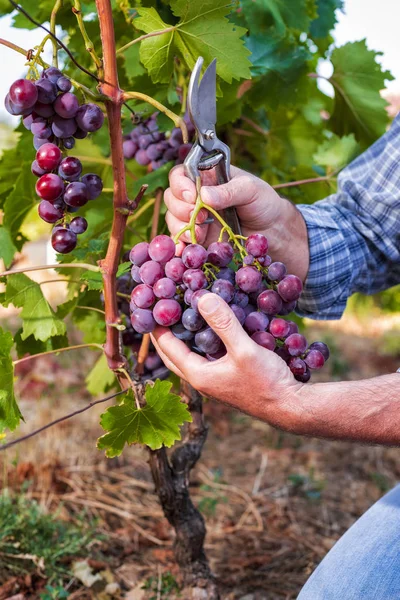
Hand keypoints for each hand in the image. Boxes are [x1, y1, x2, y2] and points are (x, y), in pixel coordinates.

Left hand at [151, 292, 302, 427]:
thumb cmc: (266, 382)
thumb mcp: (244, 350)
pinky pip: (207, 358)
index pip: (167, 348)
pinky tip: (212, 329)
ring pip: (190, 357)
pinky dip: (202, 343)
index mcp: (198, 375)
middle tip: (160, 312)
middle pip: (173, 356)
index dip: (157, 327)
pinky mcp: (228, 379)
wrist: (290, 407)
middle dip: (164, 336)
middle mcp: (202, 380)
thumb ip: (224, 324)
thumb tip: (202, 298)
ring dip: (183, 339)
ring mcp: (215, 382)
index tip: (150, 307)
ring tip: (182, 316)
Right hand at [164, 165, 309, 279]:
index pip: (180, 175)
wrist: (273, 231)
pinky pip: (181, 241)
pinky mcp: (198, 238)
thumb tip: (204, 195)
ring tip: (201, 233)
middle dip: (181, 208)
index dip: (181, 185)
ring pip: (173, 219)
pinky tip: (184, 250)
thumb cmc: (263, 203)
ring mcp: (195, 219)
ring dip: (181, 227)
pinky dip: (179, 246)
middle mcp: (196, 197)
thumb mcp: (250, 190)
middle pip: (172, 198)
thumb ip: (228, 191)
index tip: (193, 195)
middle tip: (201, 217)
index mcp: (206, 178)